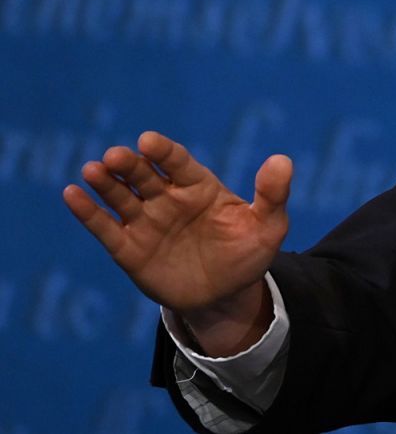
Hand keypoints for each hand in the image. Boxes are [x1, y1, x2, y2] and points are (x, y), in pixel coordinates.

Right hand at [63, 131, 291, 349]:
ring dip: (106, 184)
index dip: (164, 152)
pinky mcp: (129, 250)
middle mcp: (168, 199)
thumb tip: (282, 160)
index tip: (149, 141)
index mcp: (200, 186)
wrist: (226, 295)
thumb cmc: (247, 253)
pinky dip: (88, 212)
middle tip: (115, 156)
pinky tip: (72, 195)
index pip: (179, 163)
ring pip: (122, 198)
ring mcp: (147, 222)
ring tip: (92, 169)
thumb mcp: (268, 226)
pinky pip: (106, 228)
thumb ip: (272, 194)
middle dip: (130, 165)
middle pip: (145, 176)